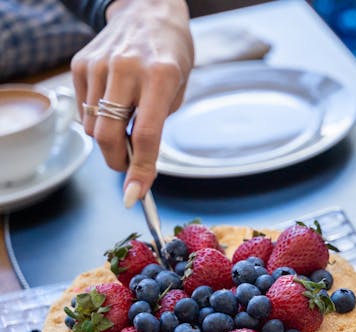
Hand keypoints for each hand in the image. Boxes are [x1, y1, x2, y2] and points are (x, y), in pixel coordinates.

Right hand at [70, 0, 193, 204]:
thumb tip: (136, 161)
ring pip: (92, 125)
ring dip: (108, 137)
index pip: (146, 135)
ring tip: (126, 119)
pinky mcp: (81, 63)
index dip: (141, 170)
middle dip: (117, 162)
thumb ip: (158, 122)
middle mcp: (126, 69)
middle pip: (108, 135)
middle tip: (127, 168)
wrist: (149, 11)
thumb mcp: (179, 87)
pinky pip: (84, 109)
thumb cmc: (171, 55)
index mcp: (160, 76)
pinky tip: (114, 100)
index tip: (137, 194)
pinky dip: (97, 117)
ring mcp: (99, 65)